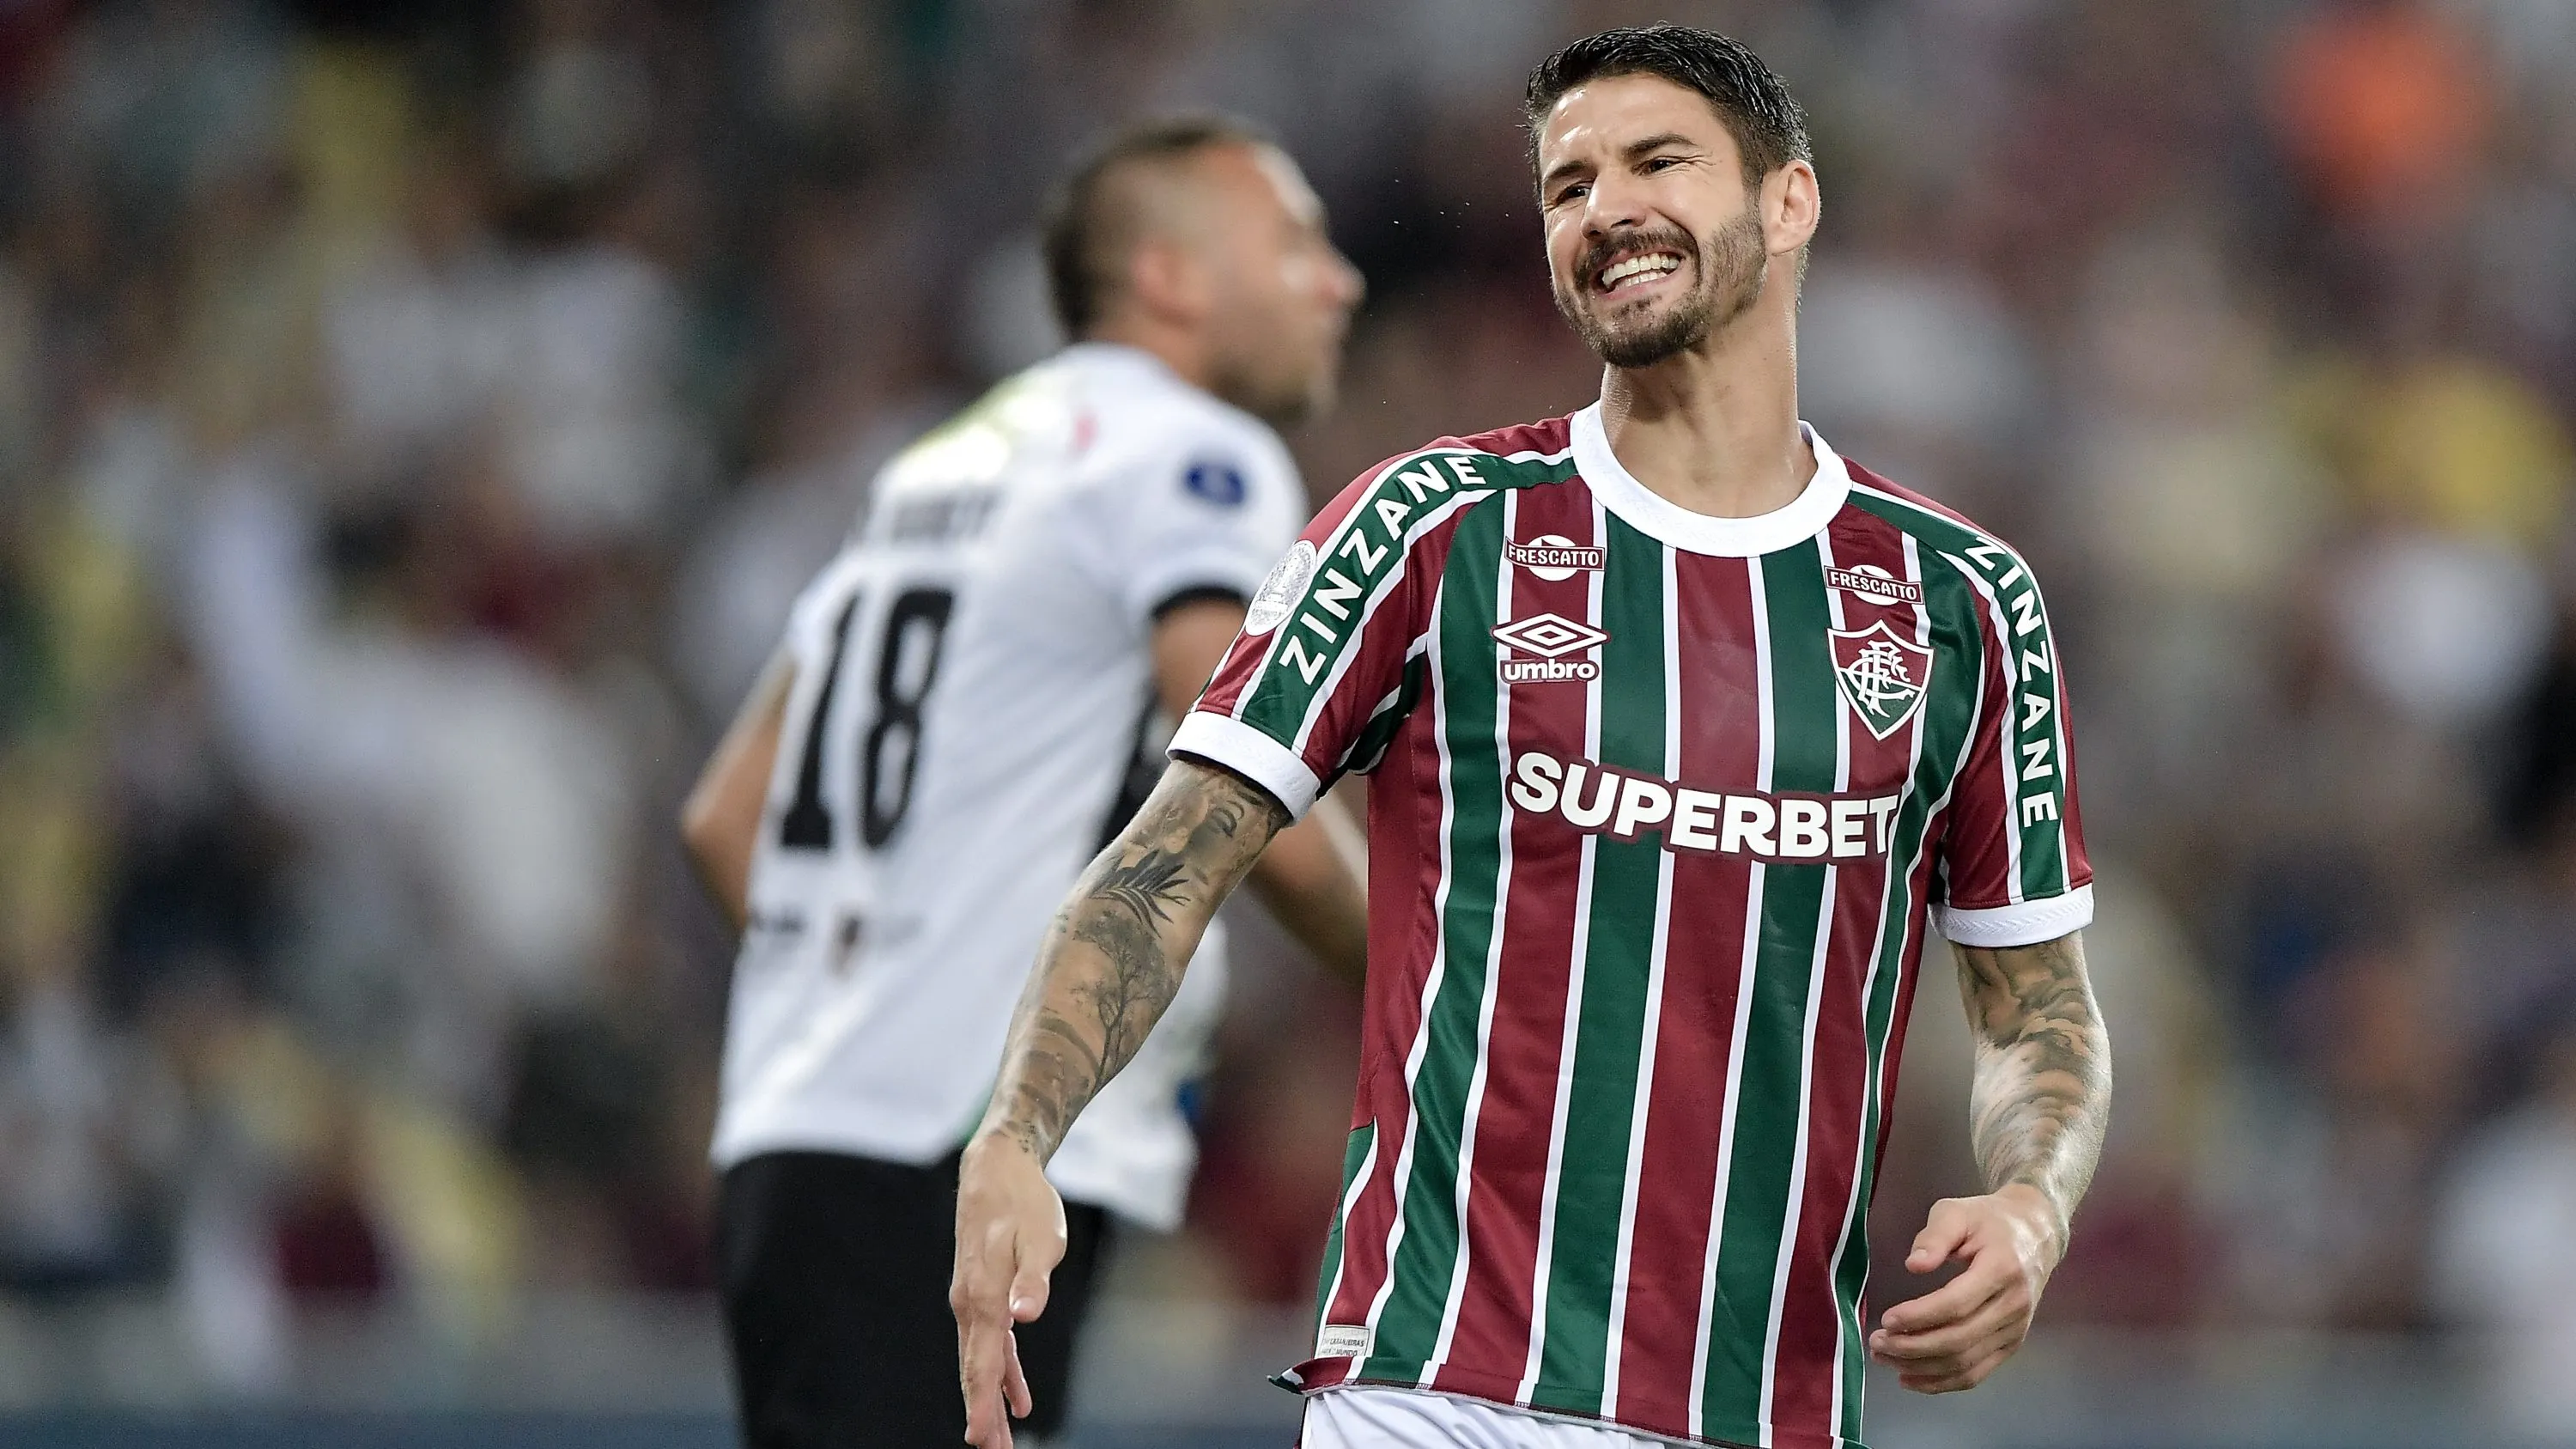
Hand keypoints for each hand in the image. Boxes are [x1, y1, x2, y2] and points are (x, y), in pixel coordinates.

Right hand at [951, 1133, 1067, 1447]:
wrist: (998, 1167)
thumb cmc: (1024, 1203)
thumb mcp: (1041, 1239)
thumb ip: (1032, 1281)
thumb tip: (1022, 1318)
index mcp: (984, 1297)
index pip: (983, 1364)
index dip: (984, 1406)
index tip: (984, 1441)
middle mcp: (970, 1304)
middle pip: (976, 1372)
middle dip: (983, 1416)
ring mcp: (972, 1300)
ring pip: (980, 1361)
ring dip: (990, 1401)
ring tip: (1002, 1440)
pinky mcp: (983, 1294)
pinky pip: (991, 1344)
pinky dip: (1003, 1373)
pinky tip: (1018, 1398)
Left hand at [1867, 1185, 2061, 1393]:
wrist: (2036, 1234)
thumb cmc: (1989, 1221)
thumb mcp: (1958, 1212)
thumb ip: (1935, 1236)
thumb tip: (1913, 1266)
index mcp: (2002, 1269)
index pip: (1957, 1304)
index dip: (1920, 1317)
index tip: (1887, 1319)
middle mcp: (2013, 1306)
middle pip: (1959, 1340)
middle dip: (1913, 1348)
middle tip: (1877, 1343)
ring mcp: (2015, 1330)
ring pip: (1966, 1363)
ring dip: (1921, 1368)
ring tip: (1885, 1358)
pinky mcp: (2011, 1345)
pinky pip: (1977, 1373)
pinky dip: (1942, 1383)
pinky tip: (1911, 1377)